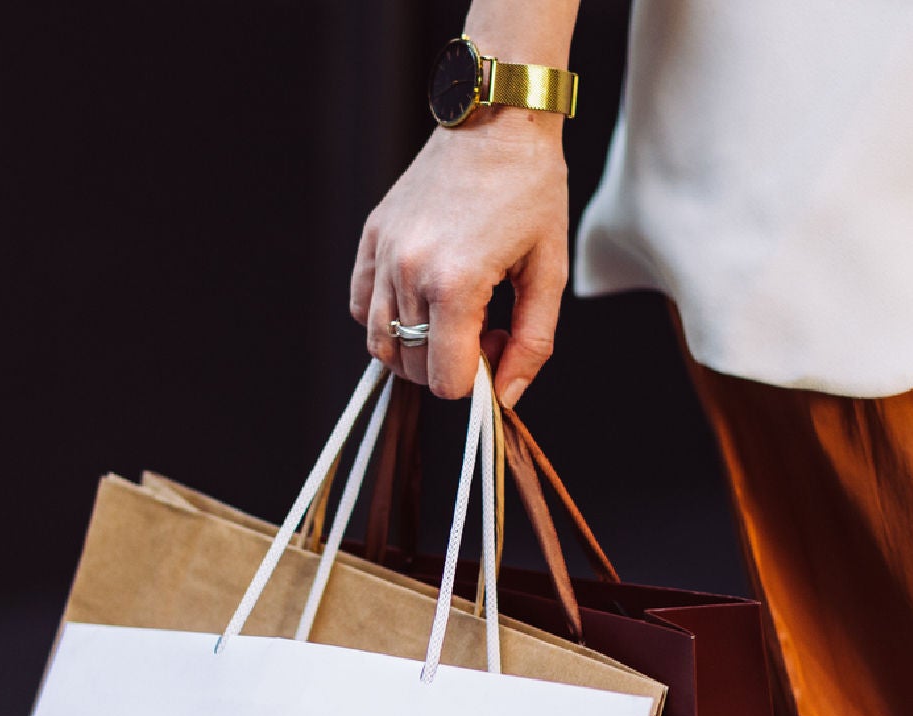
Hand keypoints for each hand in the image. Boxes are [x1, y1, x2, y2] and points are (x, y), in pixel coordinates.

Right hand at [350, 112, 568, 404]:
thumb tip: (505, 398)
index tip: (499, 344)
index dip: (478, 380)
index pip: (446, 381)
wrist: (497, 121)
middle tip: (486, 326)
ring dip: (418, 346)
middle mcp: (409, 271)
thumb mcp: (549, 274)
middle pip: (411, 368)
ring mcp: (383, 252)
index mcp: (455, 284)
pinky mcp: (371, 236)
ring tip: (456, 312)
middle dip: (450, 365)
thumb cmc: (532, 192)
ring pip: (381, 344)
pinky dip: (388, 317)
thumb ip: (532, 344)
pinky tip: (424, 296)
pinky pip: (363, 306)